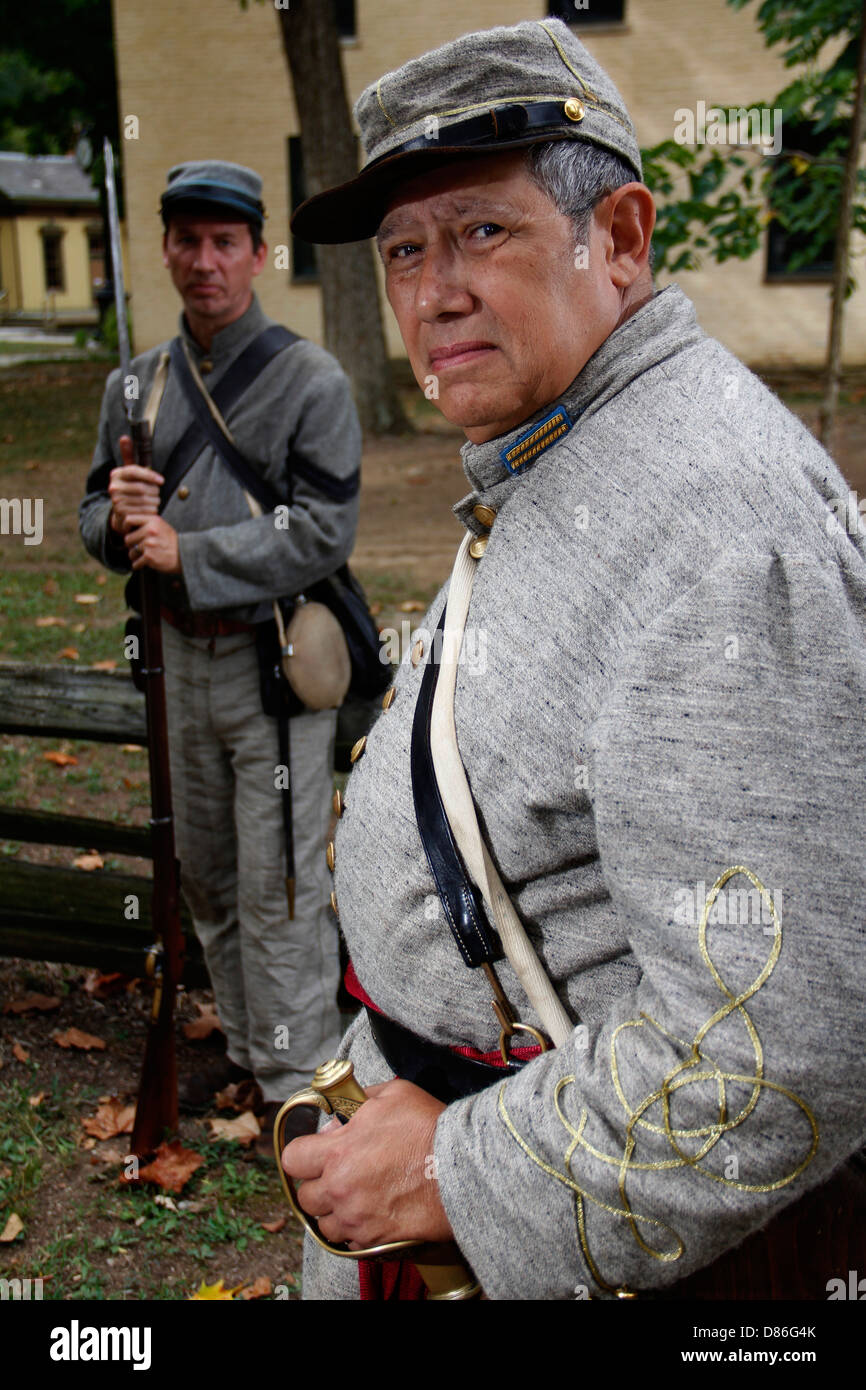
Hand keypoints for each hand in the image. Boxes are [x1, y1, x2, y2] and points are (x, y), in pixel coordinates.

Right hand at [108, 437, 163, 532]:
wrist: (121, 513)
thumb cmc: (130, 488)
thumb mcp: (129, 472)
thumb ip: (128, 455)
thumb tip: (124, 437)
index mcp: (116, 474)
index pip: (134, 471)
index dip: (150, 475)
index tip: (162, 480)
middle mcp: (113, 487)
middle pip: (142, 488)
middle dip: (154, 491)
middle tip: (157, 493)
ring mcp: (116, 501)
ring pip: (144, 500)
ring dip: (155, 501)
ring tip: (155, 501)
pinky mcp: (122, 514)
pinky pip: (143, 512)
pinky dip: (152, 511)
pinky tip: (152, 509)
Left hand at [125, 516, 180, 573]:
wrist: (185, 555)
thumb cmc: (172, 541)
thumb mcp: (161, 526)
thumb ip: (146, 522)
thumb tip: (127, 524)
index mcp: (153, 520)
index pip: (129, 519)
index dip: (124, 526)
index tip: (127, 532)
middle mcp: (150, 530)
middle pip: (128, 538)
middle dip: (132, 545)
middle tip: (139, 548)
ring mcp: (149, 543)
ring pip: (131, 551)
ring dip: (135, 556)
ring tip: (144, 556)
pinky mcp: (149, 556)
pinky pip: (136, 562)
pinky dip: (138, 565)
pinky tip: (145, 563)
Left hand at [281, 1079, 452, 1248]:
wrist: (462, 1170)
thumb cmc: (429, 1129)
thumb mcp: (393, 1095)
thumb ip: (358, 1101)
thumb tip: (340, 1117)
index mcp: (338, 1152)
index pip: (293, 1159)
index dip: (303, 1155)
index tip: (315, 1153)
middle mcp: (340, 1189)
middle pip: (305, 1197)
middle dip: (318, 1185)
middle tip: (337, 1175)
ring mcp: (356, 1218)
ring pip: (324, 1225)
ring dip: (334, 1212)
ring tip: (353, 1198)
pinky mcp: (374, 1240)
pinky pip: (350, 1242)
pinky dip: (356, 1230)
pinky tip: (372, 1213)